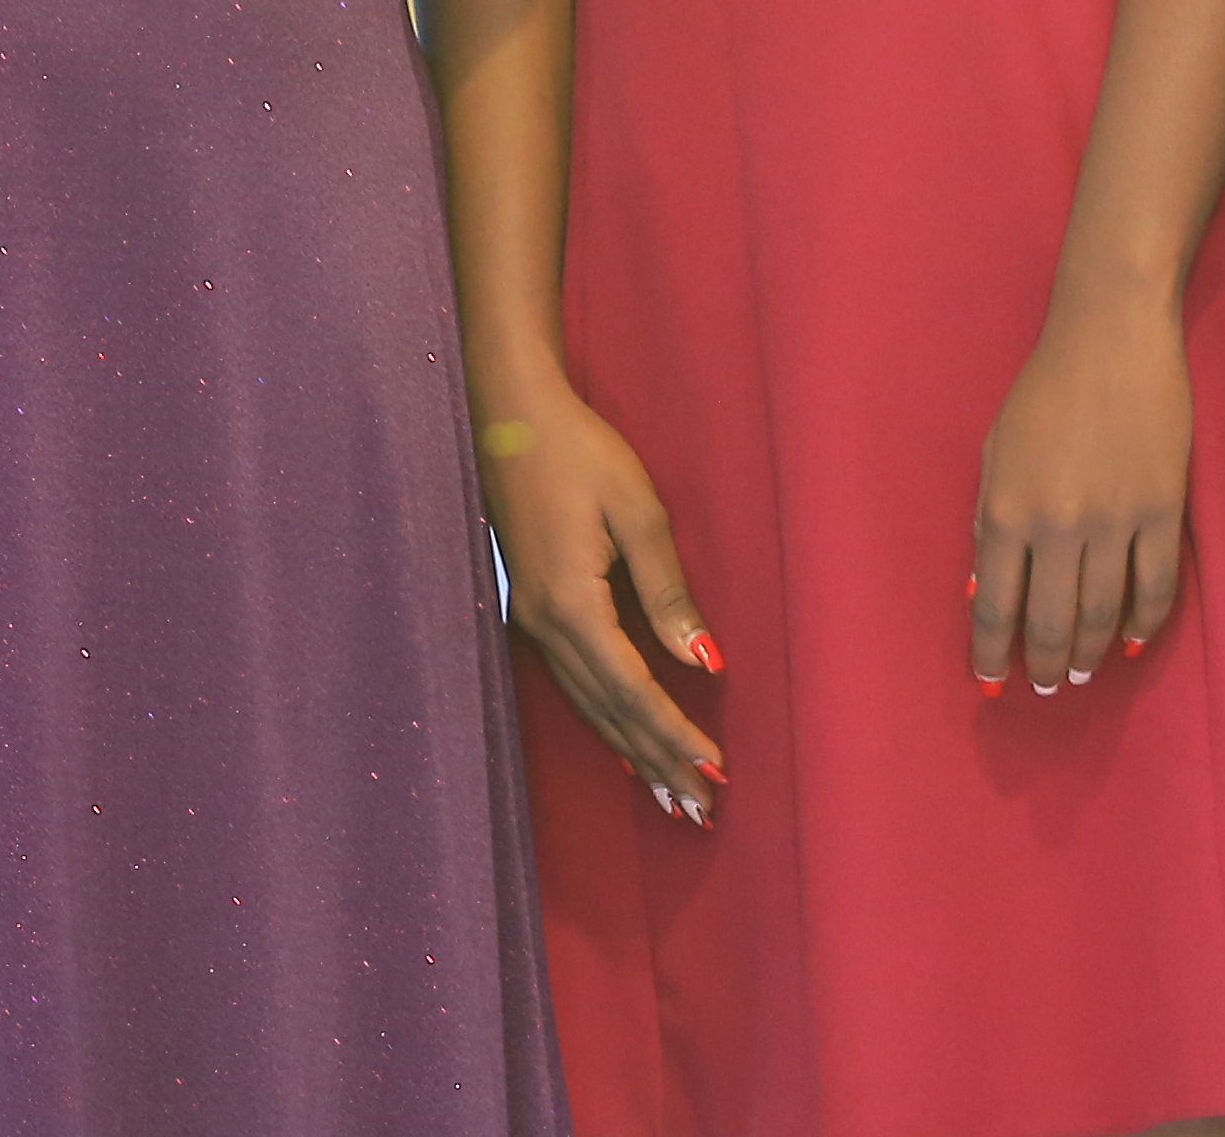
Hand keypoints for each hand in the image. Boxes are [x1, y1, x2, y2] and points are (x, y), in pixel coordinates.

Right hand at [476, 380, 720, 825]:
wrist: (508, 414)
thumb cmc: (580, 452)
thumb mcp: (637, 511)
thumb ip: (668, 590)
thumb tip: (705, 660)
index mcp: (573, 604)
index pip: (634, 690)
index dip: (674, 735)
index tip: (715, 772)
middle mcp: (545, 624)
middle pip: (608, 712)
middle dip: (657, 761)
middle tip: (700, 810)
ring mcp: (531, 618)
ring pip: (587, 704)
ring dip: (631, 752)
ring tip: (669, 796)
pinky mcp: (530, 606)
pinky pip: (570, 683)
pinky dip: (602, 721)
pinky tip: (620, 743)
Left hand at [970, 291, 1190, 697]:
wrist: (1111, 339)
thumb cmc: (1043, 390)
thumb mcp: (995, 450)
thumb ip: (990, 518)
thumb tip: (988, 587)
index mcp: (1006, 507)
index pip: (994, 604)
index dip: (990, 652)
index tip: (989, 681)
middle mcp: (1057, 524)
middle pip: (1050, 622)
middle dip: (1044, 665)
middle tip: (1045, 688)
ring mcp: (1115, 521)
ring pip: (1101, 613)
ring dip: (1089, 653)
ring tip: (1080, 674)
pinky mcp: (1163, 511)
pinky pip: (1155, 587)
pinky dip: (1143, 624)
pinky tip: (1129, 643)